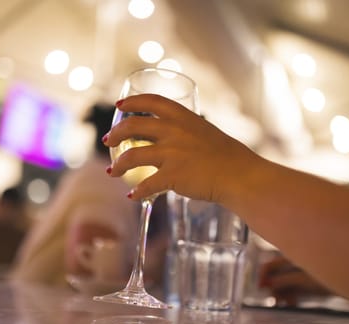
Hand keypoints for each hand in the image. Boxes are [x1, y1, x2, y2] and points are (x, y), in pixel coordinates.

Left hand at [104, 94, 256, 202]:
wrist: (240, 175)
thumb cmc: (229, 157)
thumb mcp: (206, 133)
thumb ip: (187, 132)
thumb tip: (172, 139)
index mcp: (184, 117)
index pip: (152, 101)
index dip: (132, 102)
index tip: (120, 106)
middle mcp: (174, 131)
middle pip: (133, 126)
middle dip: (116, 134)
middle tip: (108, 141)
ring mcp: (172, 153)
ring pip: (132, 156)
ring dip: (118, 165)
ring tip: (112, 172)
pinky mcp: (173, 176)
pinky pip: (146, 185)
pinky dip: (137, 192)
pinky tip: (132, 197)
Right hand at [258, 256, 331, 305]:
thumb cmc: (329, 271)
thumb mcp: (304, 279)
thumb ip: (284, 280)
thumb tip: (267, 284)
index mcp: (291, 255)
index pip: (270, 264)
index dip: (263, 275)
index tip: (261, 289)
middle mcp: (295, 261)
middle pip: (277, 274)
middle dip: (274, 288)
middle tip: (276, 301)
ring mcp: (302, 271)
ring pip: (285, 282)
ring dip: (283, 293)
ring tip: (288, 303)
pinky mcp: (309, 280)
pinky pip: (294, 287)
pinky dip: (292, 294)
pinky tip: (294, 303)